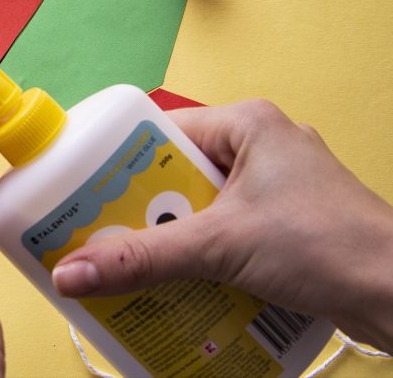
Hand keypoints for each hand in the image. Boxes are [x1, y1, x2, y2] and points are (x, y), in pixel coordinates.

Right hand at [52, 99, 392, 351]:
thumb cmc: (331, 246)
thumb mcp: (220, 246)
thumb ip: (143, 259)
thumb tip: (72, 272)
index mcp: (245, 124)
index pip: (157, 133)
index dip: (116, 163)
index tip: (82, 192)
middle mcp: (259, 147)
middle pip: (173, 174)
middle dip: (140, 211)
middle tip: (103, 237)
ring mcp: (274, 187)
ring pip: (197, 207)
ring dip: (169, 238)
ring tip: (135, 263)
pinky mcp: (283, 223)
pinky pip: (223, 231)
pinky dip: (201, 255)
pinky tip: (181, 280)